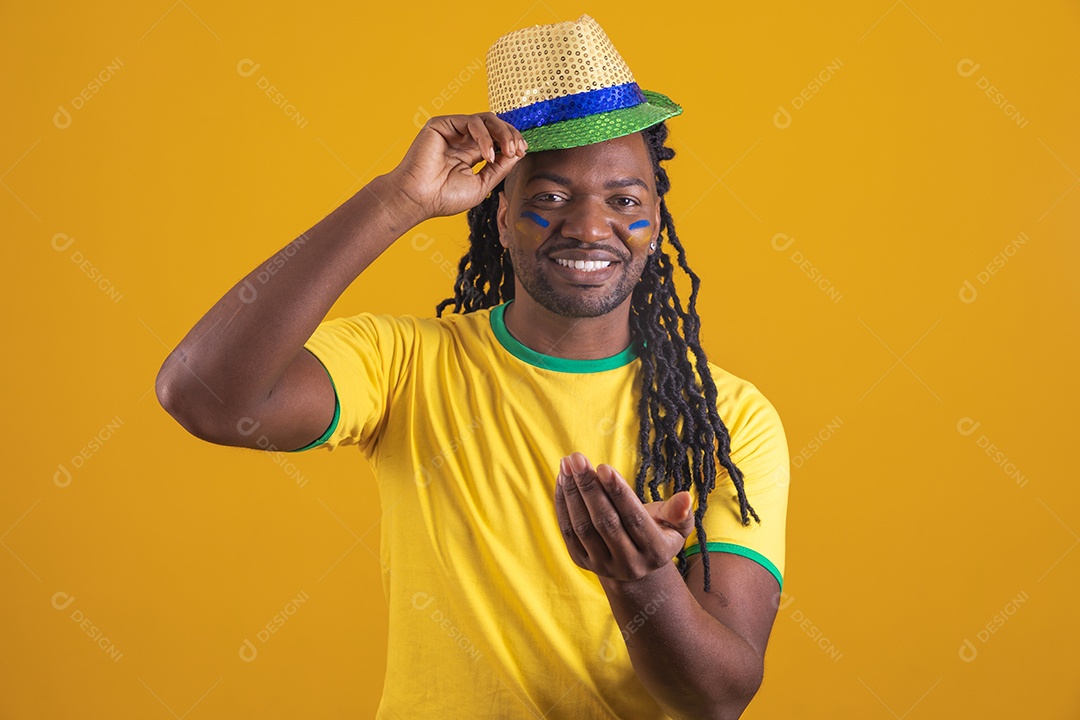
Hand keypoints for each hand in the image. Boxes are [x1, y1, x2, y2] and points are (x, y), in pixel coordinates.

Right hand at [384, 112, 526, 219]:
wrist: (418, 199)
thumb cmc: (444, 197)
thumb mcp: (482, 185)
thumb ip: (499, 168)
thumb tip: (518, 153)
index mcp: (470, 154)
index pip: (496, 139)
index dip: (512, 142)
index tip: (522, 152)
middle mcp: (462, 140)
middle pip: (494, 126)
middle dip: (511, 135)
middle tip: (519, 149)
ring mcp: (452, 131)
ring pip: (486, 119)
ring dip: (502, 132)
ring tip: (509, 149)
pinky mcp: (442, 124)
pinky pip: (471, 122)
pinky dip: (484, 137)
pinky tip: (487, 155)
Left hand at [554, 452, 694, 582]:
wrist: (635, 566)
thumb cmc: (657, 532)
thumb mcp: (675, 525)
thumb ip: (679, 512)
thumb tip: (686, 497)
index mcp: (656, 552)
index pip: (634, 518)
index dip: (618, 493)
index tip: (603, 466)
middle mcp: (629, 563)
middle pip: (605, 522)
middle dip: (589, 487)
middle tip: (577, 458)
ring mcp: (603, 565)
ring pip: (583, 527)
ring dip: (573, 493)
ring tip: (567, 464)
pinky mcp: (582, 562)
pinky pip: (568, 531)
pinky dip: (564, 504)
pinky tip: (563, 480)